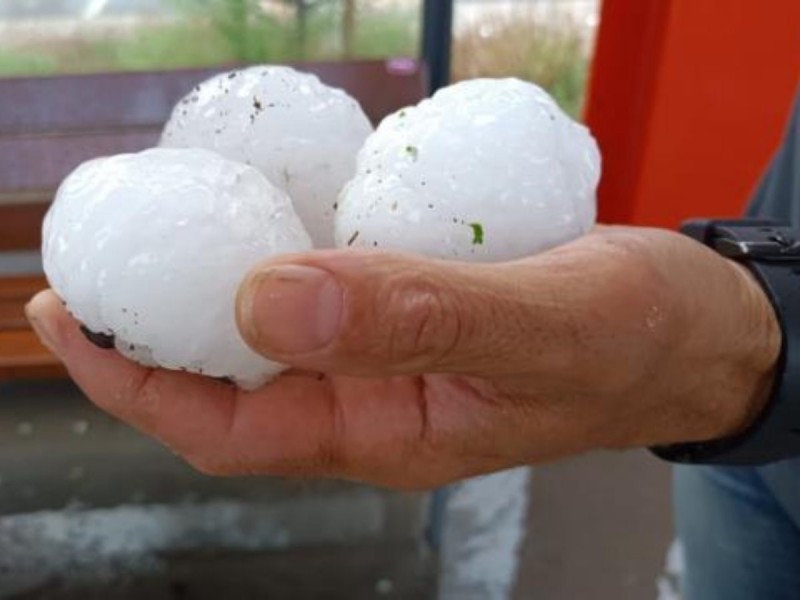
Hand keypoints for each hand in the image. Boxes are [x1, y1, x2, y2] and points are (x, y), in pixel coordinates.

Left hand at [26, 226, 779, 488]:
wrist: (695, 329)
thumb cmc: (637, 342)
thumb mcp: (538, 327)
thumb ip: (417, 320)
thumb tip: (267, 300)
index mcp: (390, 433)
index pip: (230, 429)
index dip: (137, 383)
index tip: (70, 319)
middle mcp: (376, 397)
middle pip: (233, 375)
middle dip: (153, 327)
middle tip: (98, 255)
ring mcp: (393, 350)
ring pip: (277, 323)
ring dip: (213, 277)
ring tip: (168, 217)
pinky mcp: (416, 304)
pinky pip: (331, 277)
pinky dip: (287, 238)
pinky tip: (273, 195)